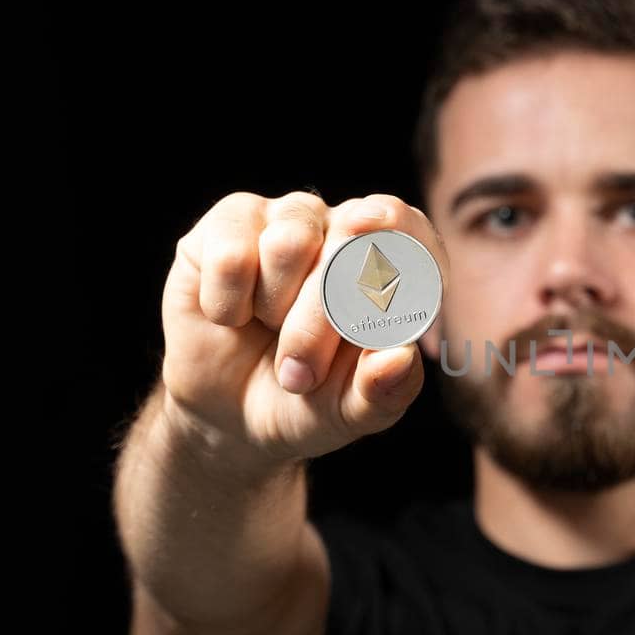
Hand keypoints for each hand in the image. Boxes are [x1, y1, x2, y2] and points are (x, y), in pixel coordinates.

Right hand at [159, 190, 448, 471]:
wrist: (227, 413)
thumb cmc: (305, 403)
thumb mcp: (350, 412)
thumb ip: (385, 390)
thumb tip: (401, 357)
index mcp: (390, 269)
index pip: (407, 227)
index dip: (398, 231)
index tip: (380, 258)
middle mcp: (342, 231)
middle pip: (347, 242)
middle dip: (323, 317)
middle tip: (302, 373)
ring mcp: (287, 221)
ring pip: (289, 243)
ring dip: (274, 308)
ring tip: (268, 333)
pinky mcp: (230, 222)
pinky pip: (232, 255)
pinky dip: (228, 303)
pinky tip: (232, 316)